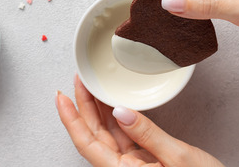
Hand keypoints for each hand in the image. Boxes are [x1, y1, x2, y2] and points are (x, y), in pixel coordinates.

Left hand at [56, 75, 223, 166]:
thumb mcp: (177, 157)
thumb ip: (147, 133)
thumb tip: (121, 111)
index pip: (87, 144)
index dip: (71, 119)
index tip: (61, 97)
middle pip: (95, 137)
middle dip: (84, 107)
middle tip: (79, 80)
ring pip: (109, 136)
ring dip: (100, 111)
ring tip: (94, 86)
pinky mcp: (146, 164)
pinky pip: (125, 139)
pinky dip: (119, 119)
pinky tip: (115, 104)